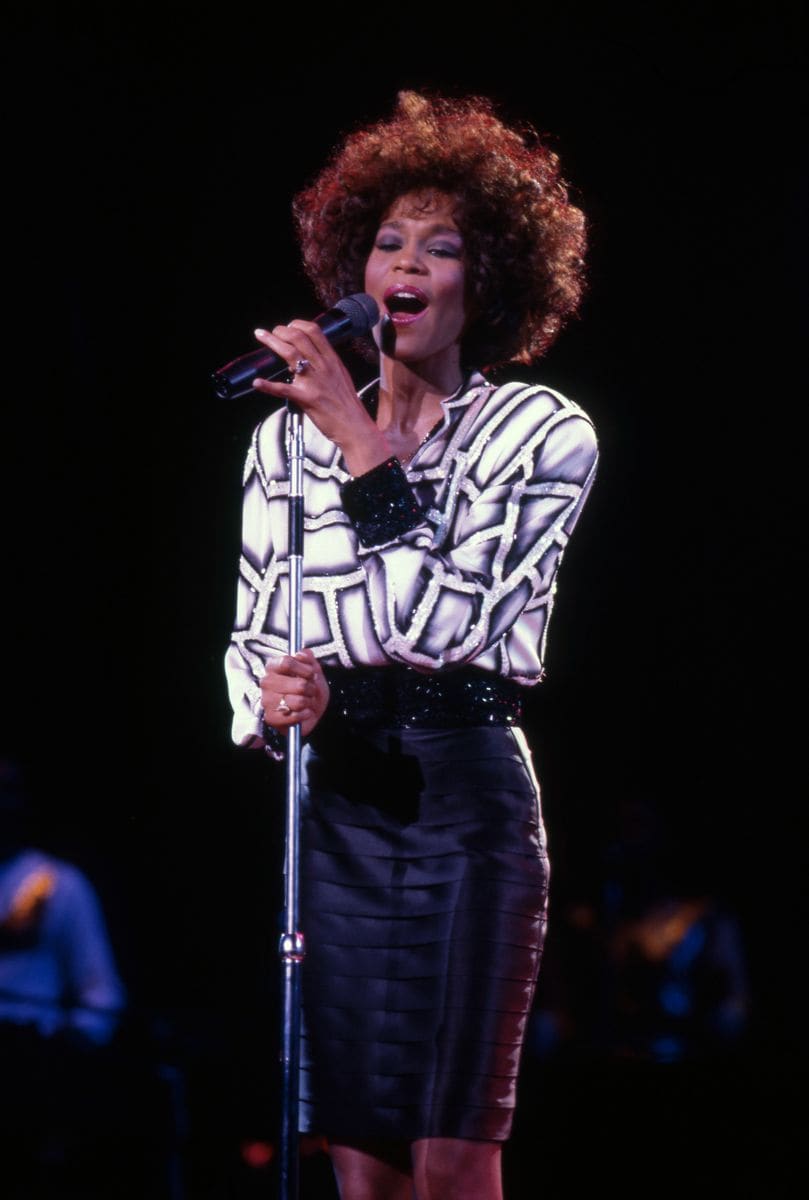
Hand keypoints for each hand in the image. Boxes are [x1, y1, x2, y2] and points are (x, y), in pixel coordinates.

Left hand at [251, 320, 390, 475]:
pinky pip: (283, 389)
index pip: (314, 332)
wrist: (355, 427)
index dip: (297, 324)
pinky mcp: (306, 399)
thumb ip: (327, 364)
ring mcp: (314, 382)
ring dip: (273, 343)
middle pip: (299, 338)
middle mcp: (323, 367)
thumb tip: (310, 356)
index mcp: (332, 360)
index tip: (288, 326)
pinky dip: (268, 386)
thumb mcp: (341, 377)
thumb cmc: (348, 405)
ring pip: (291, 354)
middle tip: (271, 332)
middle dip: (281, 330)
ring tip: (262, 337)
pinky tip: (257, 382)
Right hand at [259, 648, 329, 738]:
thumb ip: (308, 658)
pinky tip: (303, 712)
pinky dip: (304, 714)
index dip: (304, 669)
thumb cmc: (309, 689)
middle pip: (297, 684)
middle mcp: (267, 682)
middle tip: (310, 690)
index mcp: (274, 667)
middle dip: (310, 688)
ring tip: (307, 702)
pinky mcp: (271, 717)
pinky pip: (294, 715)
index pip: (286, 662)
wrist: (312, 711)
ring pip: (298, 701)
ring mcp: (267, 700)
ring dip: (308, 702)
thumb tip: (303, 652)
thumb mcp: (313, 670)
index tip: (311, 673)